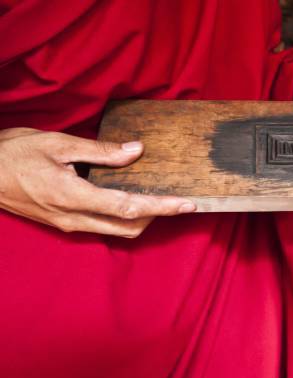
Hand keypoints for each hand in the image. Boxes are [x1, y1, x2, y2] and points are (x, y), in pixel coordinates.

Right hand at [0, 128, 196, 237]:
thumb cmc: (13, 154)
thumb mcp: (57, 144)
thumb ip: (99, 151)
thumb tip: (135, 151)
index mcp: (73, 196)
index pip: (129, 208)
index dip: (162, 207)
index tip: (187, 205)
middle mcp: (74, 218)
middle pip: (129, 227)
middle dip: (159, 217)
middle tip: (180, 202)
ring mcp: (68, 224)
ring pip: (117, 231)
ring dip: (143, 219)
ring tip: (161, 200)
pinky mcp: (64, 223)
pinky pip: (103, 226)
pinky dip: (124, 218)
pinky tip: (132, 199)